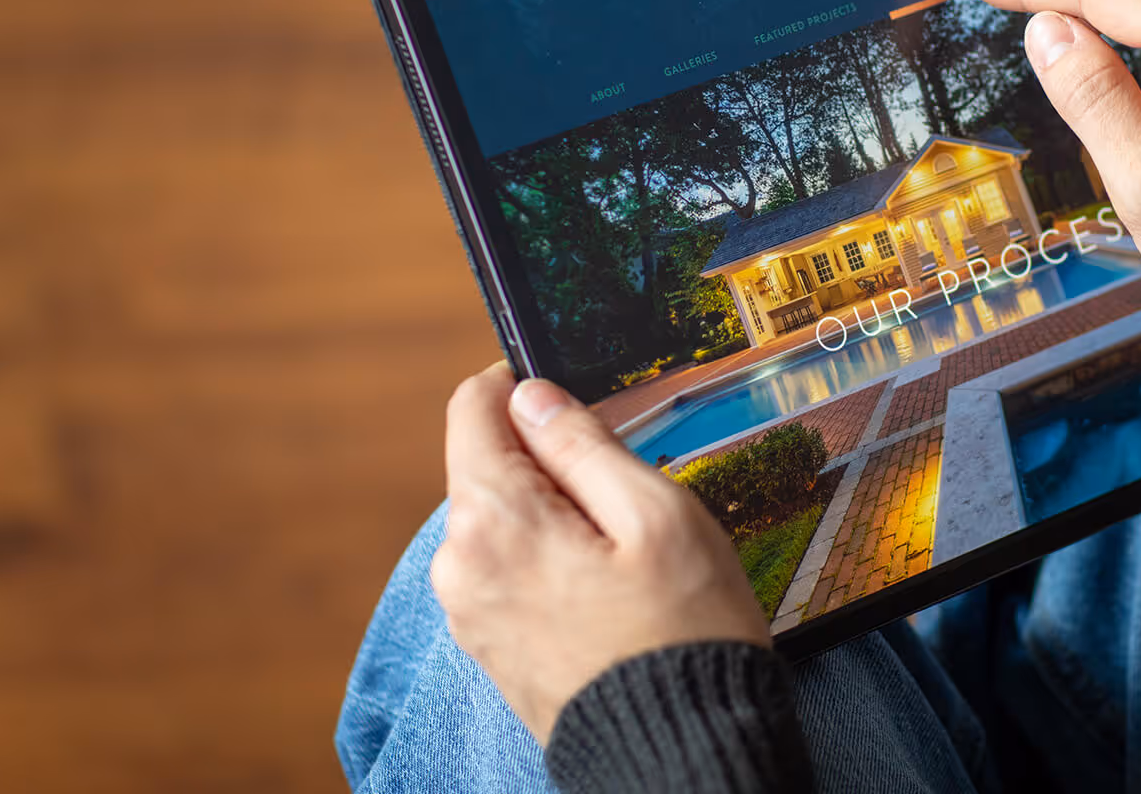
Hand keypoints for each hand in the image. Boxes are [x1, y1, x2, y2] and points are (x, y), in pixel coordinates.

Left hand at [430, 362, 770, 742]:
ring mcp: (469, 610)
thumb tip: (533, 394)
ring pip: (504, 517)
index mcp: (492, 519)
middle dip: (552, 461)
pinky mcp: (489, 643)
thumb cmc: (681, 634)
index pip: (474, 407)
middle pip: (490, 464)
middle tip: (629, 499)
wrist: (678, 754)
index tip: (576, 400)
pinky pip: (510, 567)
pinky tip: (608, 592)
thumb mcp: (656, 514)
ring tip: (626, 558)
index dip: (525, 387)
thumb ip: (584, 443)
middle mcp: (460, 564)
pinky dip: (552, 558)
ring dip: (556, 514)